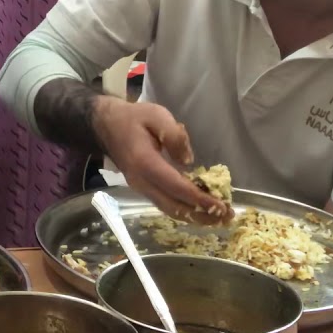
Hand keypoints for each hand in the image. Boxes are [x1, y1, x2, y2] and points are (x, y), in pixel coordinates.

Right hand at [92, 98, 230, 224]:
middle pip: (174, 206)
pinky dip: (185, 210)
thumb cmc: (133, 118)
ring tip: (218, 217)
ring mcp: (140, 188)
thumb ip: (175, 136)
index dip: (199, 199)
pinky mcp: (143, 189)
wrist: (105, 125)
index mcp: (145, 163)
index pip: (176, 187)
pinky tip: (201, 209)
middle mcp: (141, 182)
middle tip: (226, 216)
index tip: (220, 205)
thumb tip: (189, 160)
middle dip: (202, 214)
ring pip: (169, 210)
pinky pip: (165, 204)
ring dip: (195, 216)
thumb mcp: (156, 115)